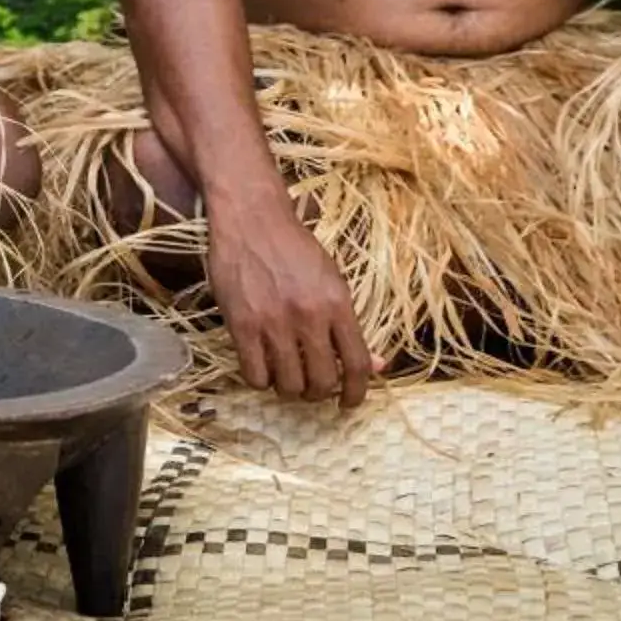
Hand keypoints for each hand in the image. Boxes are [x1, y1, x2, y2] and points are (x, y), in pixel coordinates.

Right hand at [207, 200, 371, 406]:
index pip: (357, 365)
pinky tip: (263, 367)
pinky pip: (256, 376)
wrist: (251, 218)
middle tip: (313, 387)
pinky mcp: (242, 325)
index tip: (350, 402)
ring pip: (289, 385)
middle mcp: (308, 316)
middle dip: (320, 393)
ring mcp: (273, 323)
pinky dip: (262, 381)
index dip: (357, 393)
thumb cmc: (294, 247)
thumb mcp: (332, 280)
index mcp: (337, 303)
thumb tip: (378, 367)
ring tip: (287, 377)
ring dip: (291, 390)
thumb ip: (350, 326)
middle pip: (322, 381)